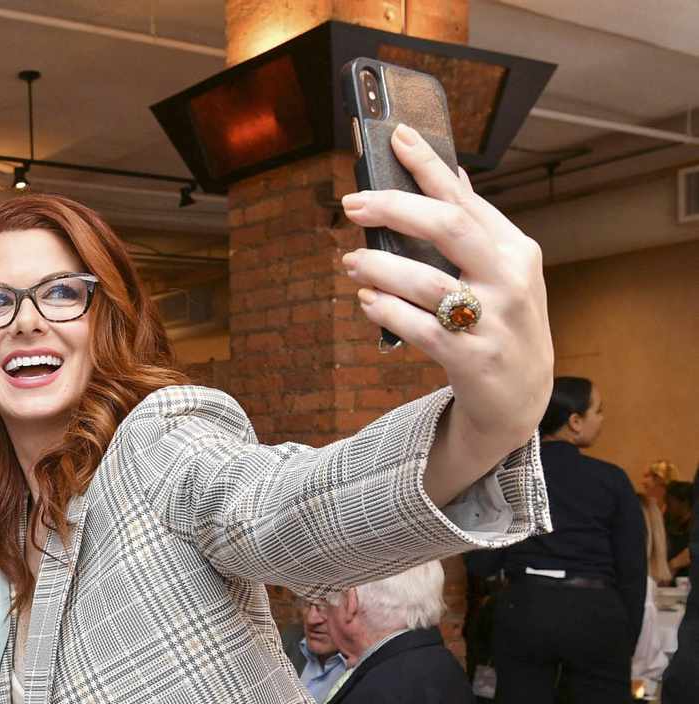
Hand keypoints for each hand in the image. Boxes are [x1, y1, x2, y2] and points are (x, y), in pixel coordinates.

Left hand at [340, 124, 553, 501]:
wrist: (521, 397)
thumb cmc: (501, 323)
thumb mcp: (500, 271)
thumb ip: (474, 226)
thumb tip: (451, 174)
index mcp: (514, 249)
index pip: (465, 198)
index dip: (429, 165)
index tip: (396, 135)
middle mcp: (510, 279)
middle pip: (449, 228)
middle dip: (396, 209)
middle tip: (353, 204)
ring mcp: (494, 321)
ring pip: (429, 282)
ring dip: (383, 267)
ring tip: (352, 262)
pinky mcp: (473, 359)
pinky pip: (423, 329)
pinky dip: (390, 312)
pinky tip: (367, 301)